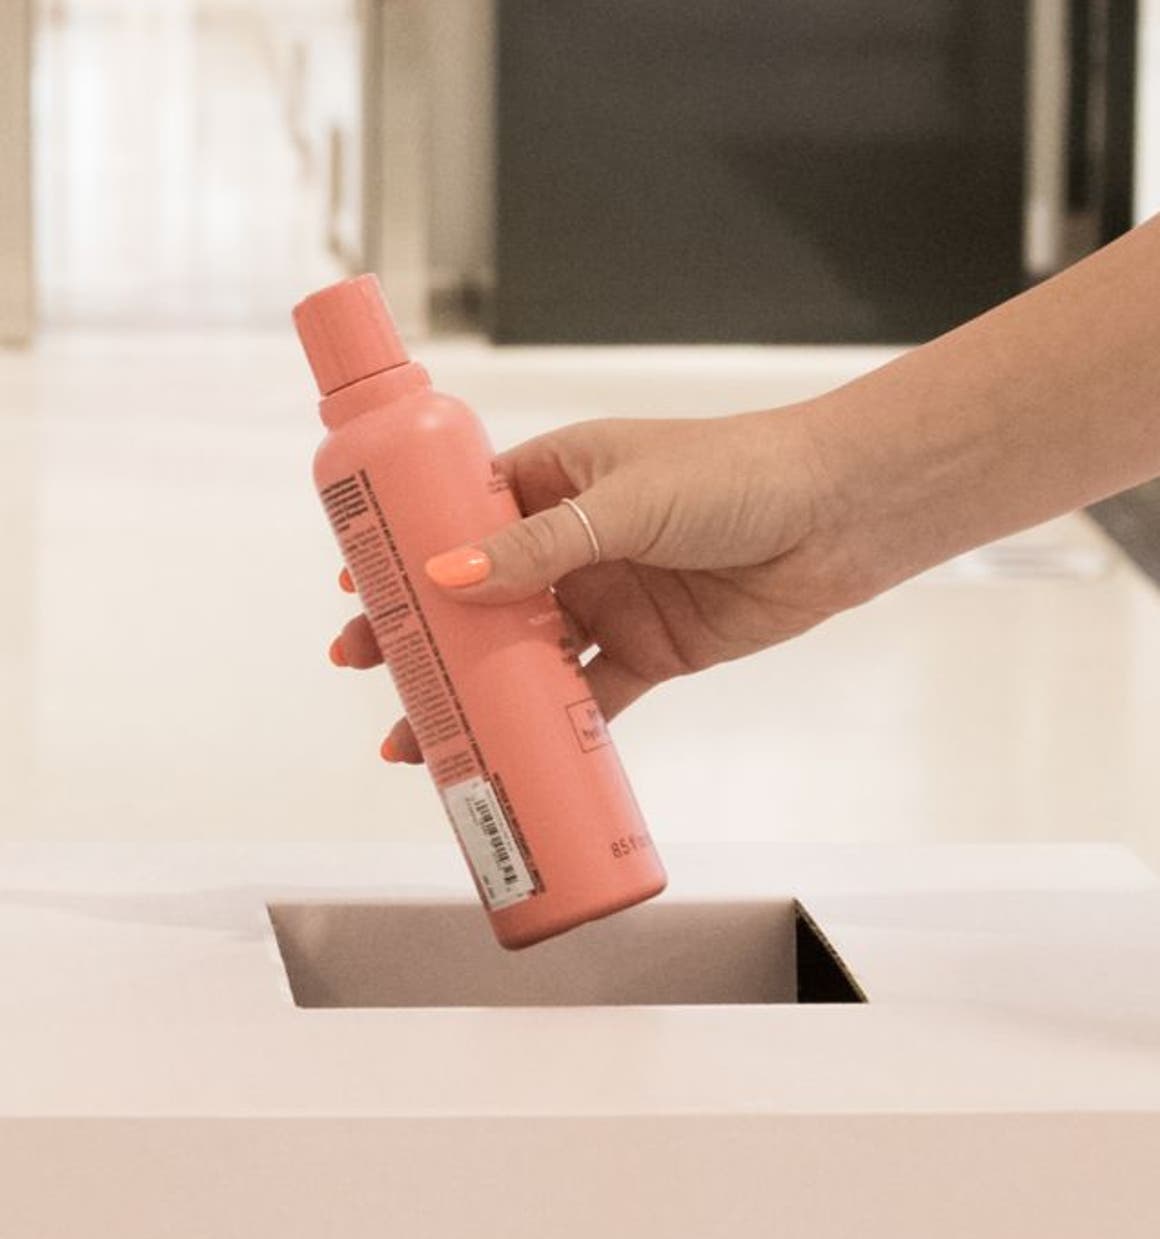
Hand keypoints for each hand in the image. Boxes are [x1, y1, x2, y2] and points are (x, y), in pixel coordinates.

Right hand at [328, 406, 865, 762]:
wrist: (837, 516)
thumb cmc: (735, 473)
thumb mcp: (625, 499)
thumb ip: (540, 545)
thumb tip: (448, 580)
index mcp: (556, 479)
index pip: (459, 517)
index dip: (405, 552)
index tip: (356, 584)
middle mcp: (572, 543)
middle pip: (477, 596)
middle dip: (420, 633)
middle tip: (366, 668)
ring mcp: (606, 600)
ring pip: (520, 655)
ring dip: (471, 691)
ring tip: (418, 735)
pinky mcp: (646, 653)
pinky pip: (585, 697)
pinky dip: (546, 726)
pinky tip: (503, 752)